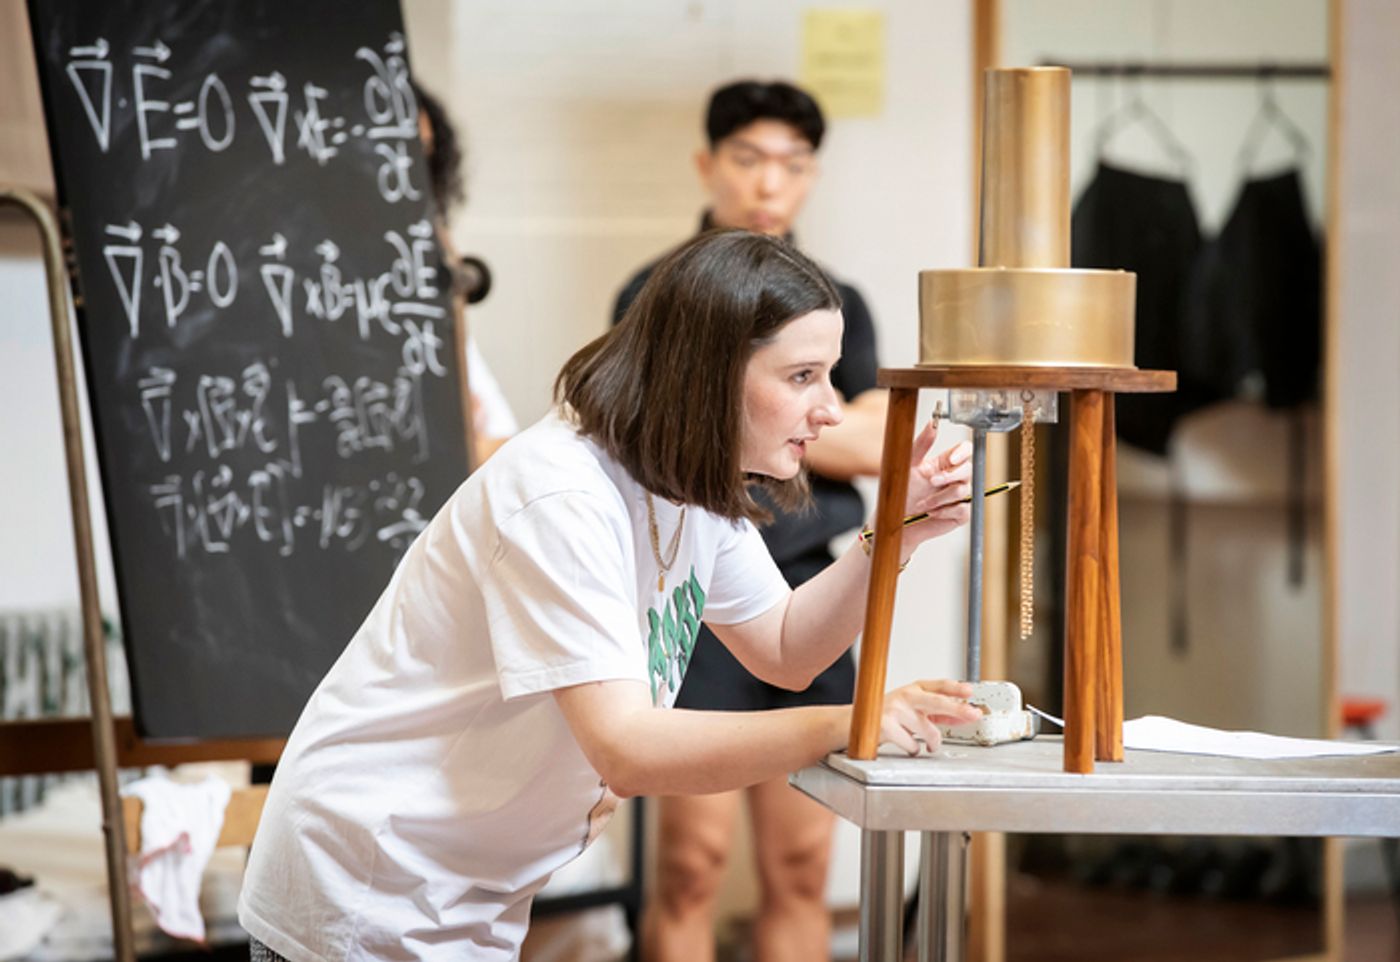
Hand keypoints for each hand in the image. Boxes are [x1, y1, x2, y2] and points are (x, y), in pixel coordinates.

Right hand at [879, 680, 980, 754]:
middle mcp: (905, 696)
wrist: (855, 722)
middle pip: (937, 702)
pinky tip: (906, 745)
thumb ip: (938, 713)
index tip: (969, 691)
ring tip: (928, 745)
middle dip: (958, 709)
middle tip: (974, 714)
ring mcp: (895, 710)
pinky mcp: (887, 726)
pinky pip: (913, 745)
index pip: (938, 686)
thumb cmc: (887, 716)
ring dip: (932, 743)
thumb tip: (962, 717)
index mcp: (913, 689)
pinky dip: (914, 750)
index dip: (955, 688)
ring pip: (928, 731)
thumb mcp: (913, 709)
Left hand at [901, 419, 972, 549]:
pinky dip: (945, 511)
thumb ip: (921, 444)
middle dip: (949, 476)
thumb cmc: (902, 493)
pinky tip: (932, 513)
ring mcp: (960, 496)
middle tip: (932, 481)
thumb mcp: (908, 465)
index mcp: (945, 463)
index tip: (951, 459)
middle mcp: (955, 478)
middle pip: (968, 469)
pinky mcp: (960, 514)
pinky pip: (962, 509)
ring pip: (963, 491)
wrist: (897, 520)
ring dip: (940, 498)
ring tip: (923, 503)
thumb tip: (932, 423)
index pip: (965, 451)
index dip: (963, 453)